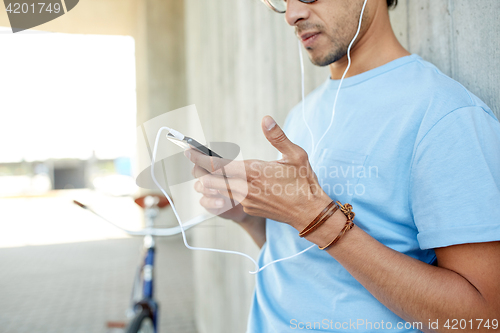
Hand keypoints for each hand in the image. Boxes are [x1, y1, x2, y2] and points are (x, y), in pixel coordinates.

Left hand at [186, 116, 331, 230]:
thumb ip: (277, 136)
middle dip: (200, 170)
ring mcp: (246, 201)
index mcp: (253, 171)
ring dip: (210, 182)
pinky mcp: (249, 209)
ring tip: (208, 172)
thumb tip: (266, 119)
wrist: (310, 213)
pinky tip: (230, 183)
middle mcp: (246, 188)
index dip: (199, 158)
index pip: (217, 165)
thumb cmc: (305, 182)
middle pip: (210, 180)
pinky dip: (224, 191)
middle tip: (194, 159)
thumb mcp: (295, 155)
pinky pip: (230, 198)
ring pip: (217, 191)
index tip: (187, 150)